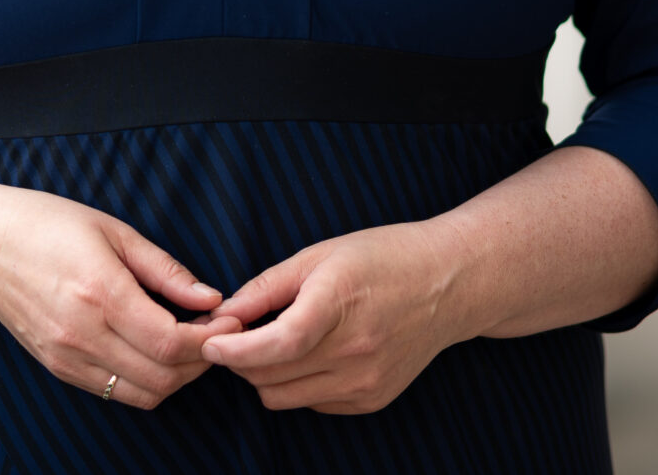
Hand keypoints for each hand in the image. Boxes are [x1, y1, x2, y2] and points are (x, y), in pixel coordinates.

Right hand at [0, 181, 240, 409]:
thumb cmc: (46, 224)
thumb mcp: (113, 230)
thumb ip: (165, 270)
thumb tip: (211, 298)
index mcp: (99, 291)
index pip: (170, 341)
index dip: (210, 338)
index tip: (230, 319)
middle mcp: (82, 333)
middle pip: (163, 375)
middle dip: (201, 360)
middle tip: (215, 330)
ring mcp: (67, 356)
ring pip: (143, 392)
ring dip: (176, 376)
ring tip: (187, 342)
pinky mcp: (58, 368)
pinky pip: (116, 391)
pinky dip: (146, 380)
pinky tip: (154, 350)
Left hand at [200, 224, 470, 413]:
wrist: (448, 285)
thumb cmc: (381, 258)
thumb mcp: (318, 255)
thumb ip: (265, 289)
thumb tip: (220, 316)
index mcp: (340, 303)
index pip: (278, 344)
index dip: (235, 349)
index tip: (209, 342)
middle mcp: (356, 351)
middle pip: (270, 375)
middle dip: (240, 358)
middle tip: (235, 331)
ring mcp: (366, 382)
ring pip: (283, 397)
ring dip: (264, 374)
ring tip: (273, 339)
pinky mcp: (372, 400)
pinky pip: (310, 403)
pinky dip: (296, 384)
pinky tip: (310, 353)